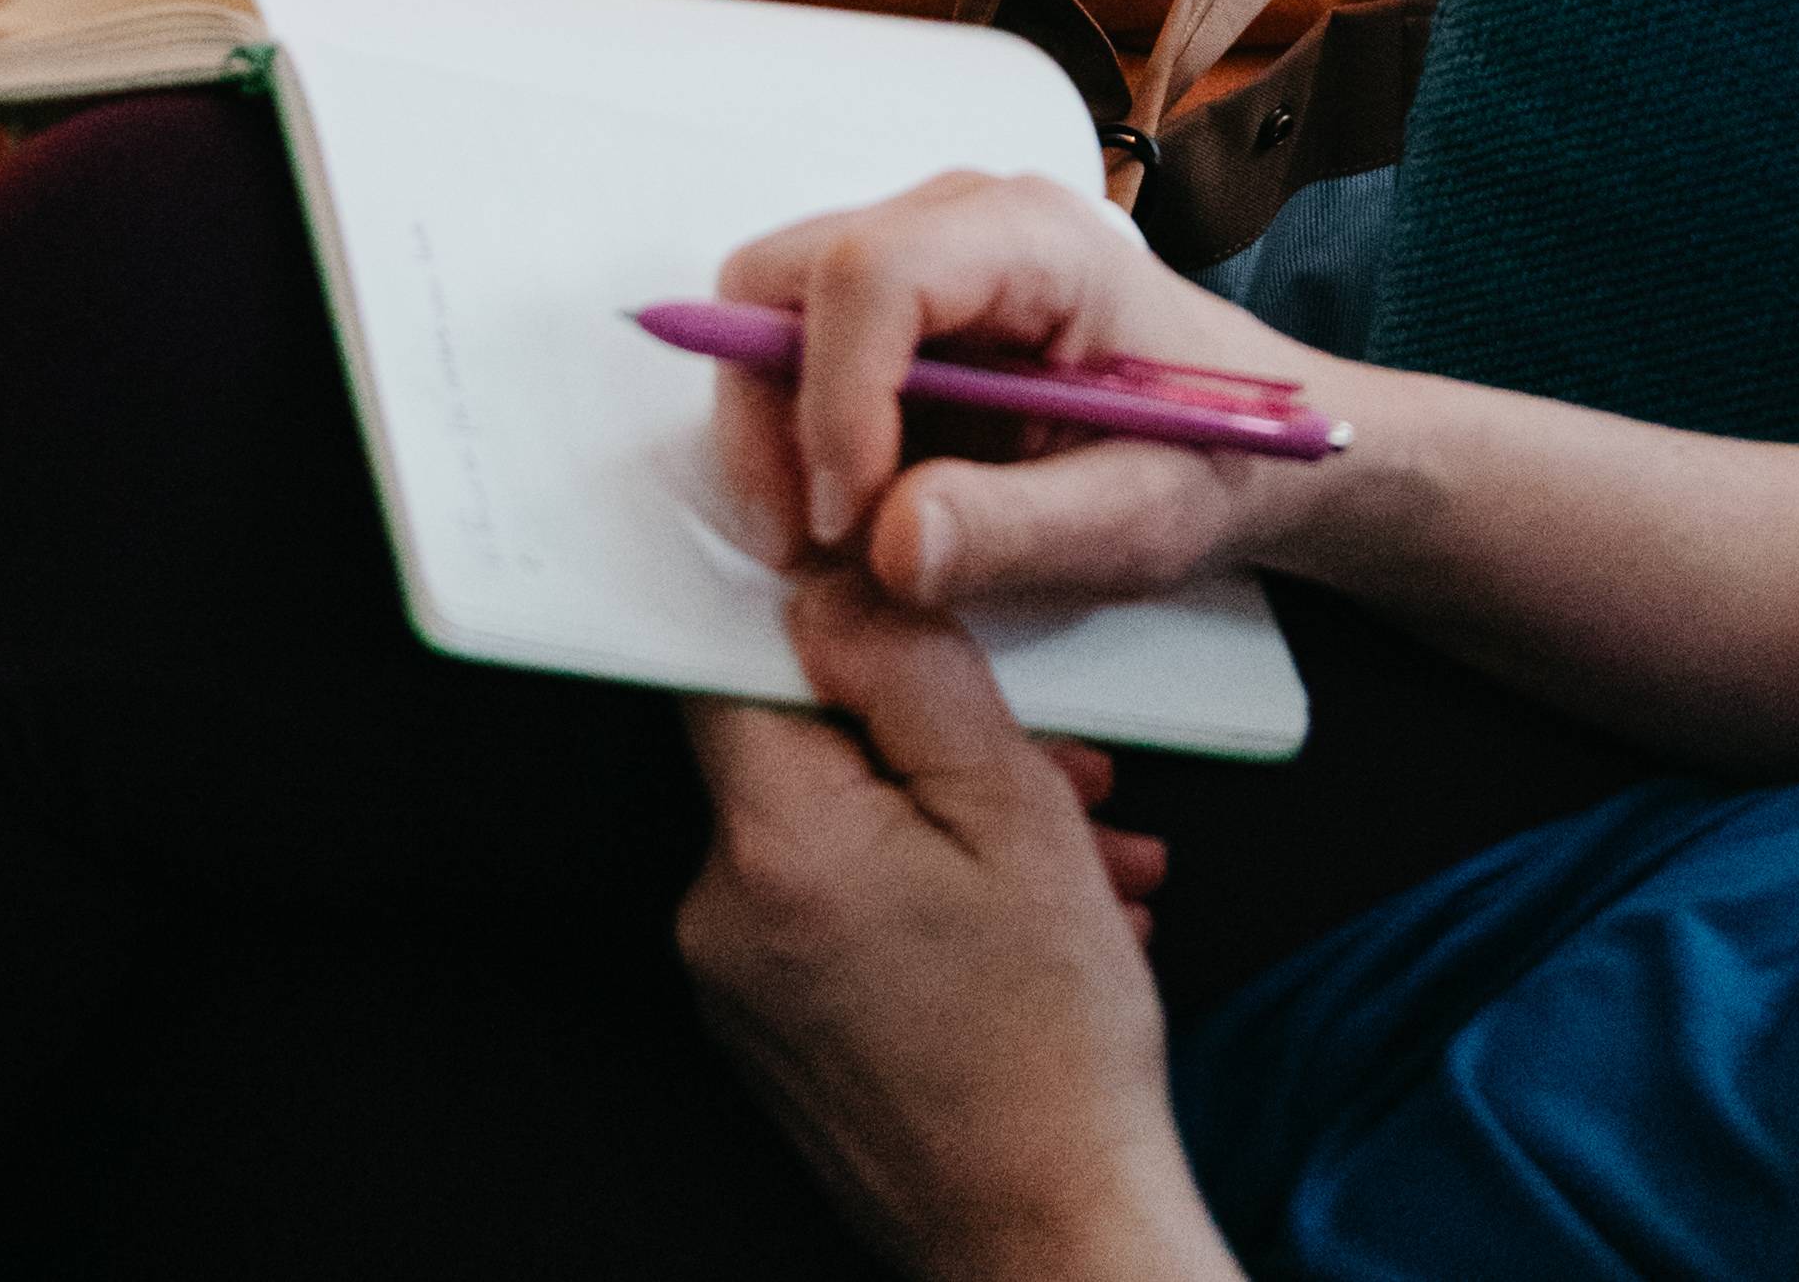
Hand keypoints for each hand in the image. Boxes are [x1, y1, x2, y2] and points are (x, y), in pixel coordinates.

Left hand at [681, 588, 1219, 1281]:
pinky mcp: (777, 1033)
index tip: (888, 605)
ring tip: (1077, 857)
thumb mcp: (1011, 804)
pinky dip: (929, 891)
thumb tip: (832, 581)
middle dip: (930, 735)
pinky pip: (840, 908)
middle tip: (1055, 767)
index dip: (816, 610)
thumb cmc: (1050, 1045)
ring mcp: (740, 987)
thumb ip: (909, 668)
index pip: (735, 657)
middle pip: (803, 743)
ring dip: (953, 819)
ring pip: (840, 827)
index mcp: (772, 841)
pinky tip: (1032, 918)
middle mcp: (721, 914)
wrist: (1051, 1239)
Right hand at [700, 167, 1351, 613]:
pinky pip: (796, 354)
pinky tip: (862, 513)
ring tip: (847, 542)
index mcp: (1035, 239)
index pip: (870, 273)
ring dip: (778, 438)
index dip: (831, 402)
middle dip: (774, 418)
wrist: (1249, 441)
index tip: (846, 525)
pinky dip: (800, 441)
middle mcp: (960, 220)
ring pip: (769, 318)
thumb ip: (1016, 528)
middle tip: (816, 544)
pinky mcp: (900, 310)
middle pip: (782, 280)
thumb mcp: (1140, 518)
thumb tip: (882, 538)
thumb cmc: (1212, 461)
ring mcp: (921, 256)